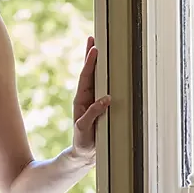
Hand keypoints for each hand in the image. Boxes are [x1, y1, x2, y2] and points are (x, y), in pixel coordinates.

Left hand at [69, 36, 110, 162]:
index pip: (86, 78)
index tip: (94, 49)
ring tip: (99, 46)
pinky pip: (105, 87)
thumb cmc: (83, 142)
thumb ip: (93, 114)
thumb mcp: (85, 129)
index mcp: (81, 100)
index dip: (90, 63)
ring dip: (98, 62)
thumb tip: (106, 98)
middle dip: (90, 55)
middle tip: (93, 38)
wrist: (84, 154)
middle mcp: (87, 97)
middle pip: (89, 72)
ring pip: (96, 78)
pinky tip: (111, 67)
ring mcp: (94, 100)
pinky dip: (107, 76)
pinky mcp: (101, 106)